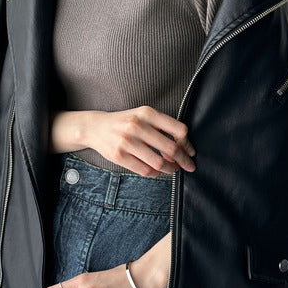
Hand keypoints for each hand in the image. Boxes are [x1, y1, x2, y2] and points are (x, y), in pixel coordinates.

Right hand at [49, 106, 195, 176]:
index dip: (187, 144)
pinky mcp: (119, 156)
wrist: (96, 127)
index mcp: (147, 113)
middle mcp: (137, 126)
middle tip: (188, 166)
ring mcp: (127, 142)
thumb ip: (162, 126)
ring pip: (159, 163)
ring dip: (170, 169)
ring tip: (173, 169)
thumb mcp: (143, 115)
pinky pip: (145, 170)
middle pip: (171, 148)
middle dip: (183, 160)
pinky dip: (155, 174)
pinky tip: (157, 171)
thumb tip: (183, 146)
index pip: (178, 130)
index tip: (190, 151)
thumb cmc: (125, 122)